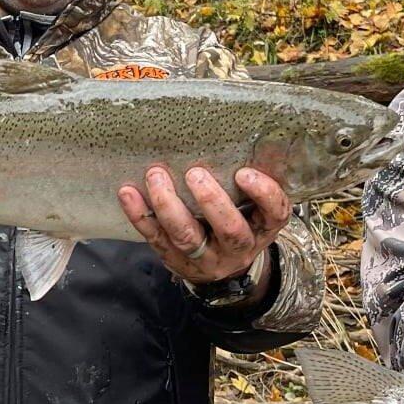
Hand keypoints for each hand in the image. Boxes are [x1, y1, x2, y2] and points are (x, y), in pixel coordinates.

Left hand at [118, 166, 291, 286]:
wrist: (222, 271)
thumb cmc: (238, 222)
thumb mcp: (254, 209)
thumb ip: (249, 184)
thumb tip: (234, 131)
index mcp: (262, 228)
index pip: (275, 213)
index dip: (263, 194)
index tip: (244, 173)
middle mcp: (238, 247)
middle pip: (229, 230)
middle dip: (212, 202)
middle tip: (195, 174)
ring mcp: (205, 257)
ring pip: (187, 237)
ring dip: (169, 205)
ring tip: (156, 176)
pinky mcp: (174, 258)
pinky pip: (155, 238)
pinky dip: (140, 215)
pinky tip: (128, 193)